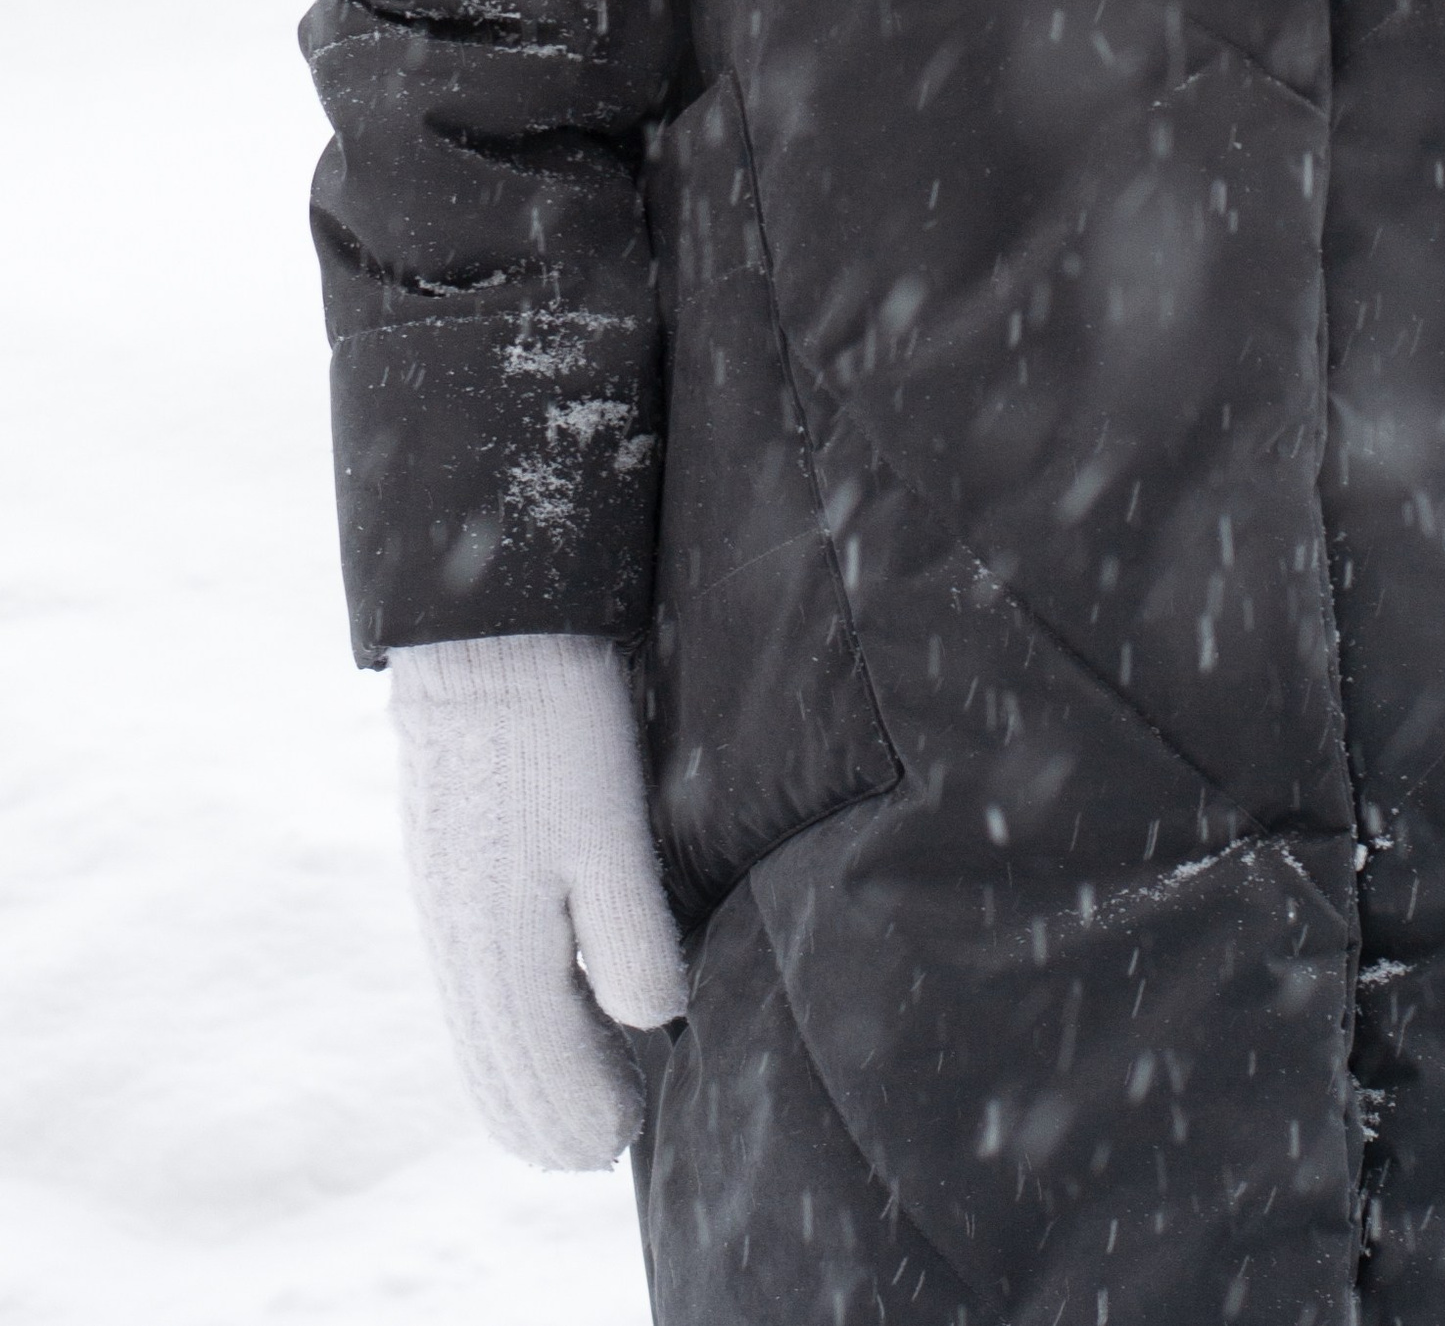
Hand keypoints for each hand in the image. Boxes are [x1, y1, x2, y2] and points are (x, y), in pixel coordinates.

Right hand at [390, 630, 687, 1170]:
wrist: (487, 643)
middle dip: (548, 1114)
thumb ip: (629, 939)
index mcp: (498, 947)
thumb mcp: (610, 836)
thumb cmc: (559, 734)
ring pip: (479, 1027)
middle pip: (498, 1064)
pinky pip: (470, 983)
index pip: (536, 1069)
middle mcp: (459, 941)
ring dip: (523, 1076)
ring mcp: (445, 907)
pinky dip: (503, 1024)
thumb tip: (652, 1025)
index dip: (581, 1112)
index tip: (626, 1138)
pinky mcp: (447, 872)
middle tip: (602, 1148)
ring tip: (570, 1107)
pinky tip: (537, 1018)